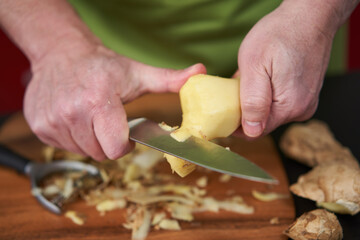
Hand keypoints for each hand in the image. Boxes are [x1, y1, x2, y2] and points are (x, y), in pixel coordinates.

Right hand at [24, 41, 205, 160]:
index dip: (125, 144)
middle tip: (109, 121)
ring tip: (92, 117)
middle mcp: (72, 113)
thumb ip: (170, 79)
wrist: (62, 53)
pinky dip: (73, 137)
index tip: (126, 131)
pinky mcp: (40, 127)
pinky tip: (75, 117)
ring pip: (82, 152)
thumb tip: (200, 73)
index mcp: (99, 102)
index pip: (116, 148)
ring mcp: (52, 122)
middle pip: (100, 153)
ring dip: (91, 140)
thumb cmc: (103, 66)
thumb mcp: (138, 73)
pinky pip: (64, 147)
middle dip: (109, 142)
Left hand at [235, 1, 337, 138]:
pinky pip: (280, 102)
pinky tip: (263, 77)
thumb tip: (252, 131)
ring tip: (250, 79)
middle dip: (244, 109)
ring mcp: (306, 102)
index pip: (255, 132)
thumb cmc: (280, 34)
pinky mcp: (307, 94)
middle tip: (235, 88)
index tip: (222, 111)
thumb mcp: (255, 66)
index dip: (235, 124)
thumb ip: (253, 102)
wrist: (309, 16)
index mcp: (289, 107)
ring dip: (255, 101)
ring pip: (270, 112)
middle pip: (262, 122)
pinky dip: (267, 94)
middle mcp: (302, 110)